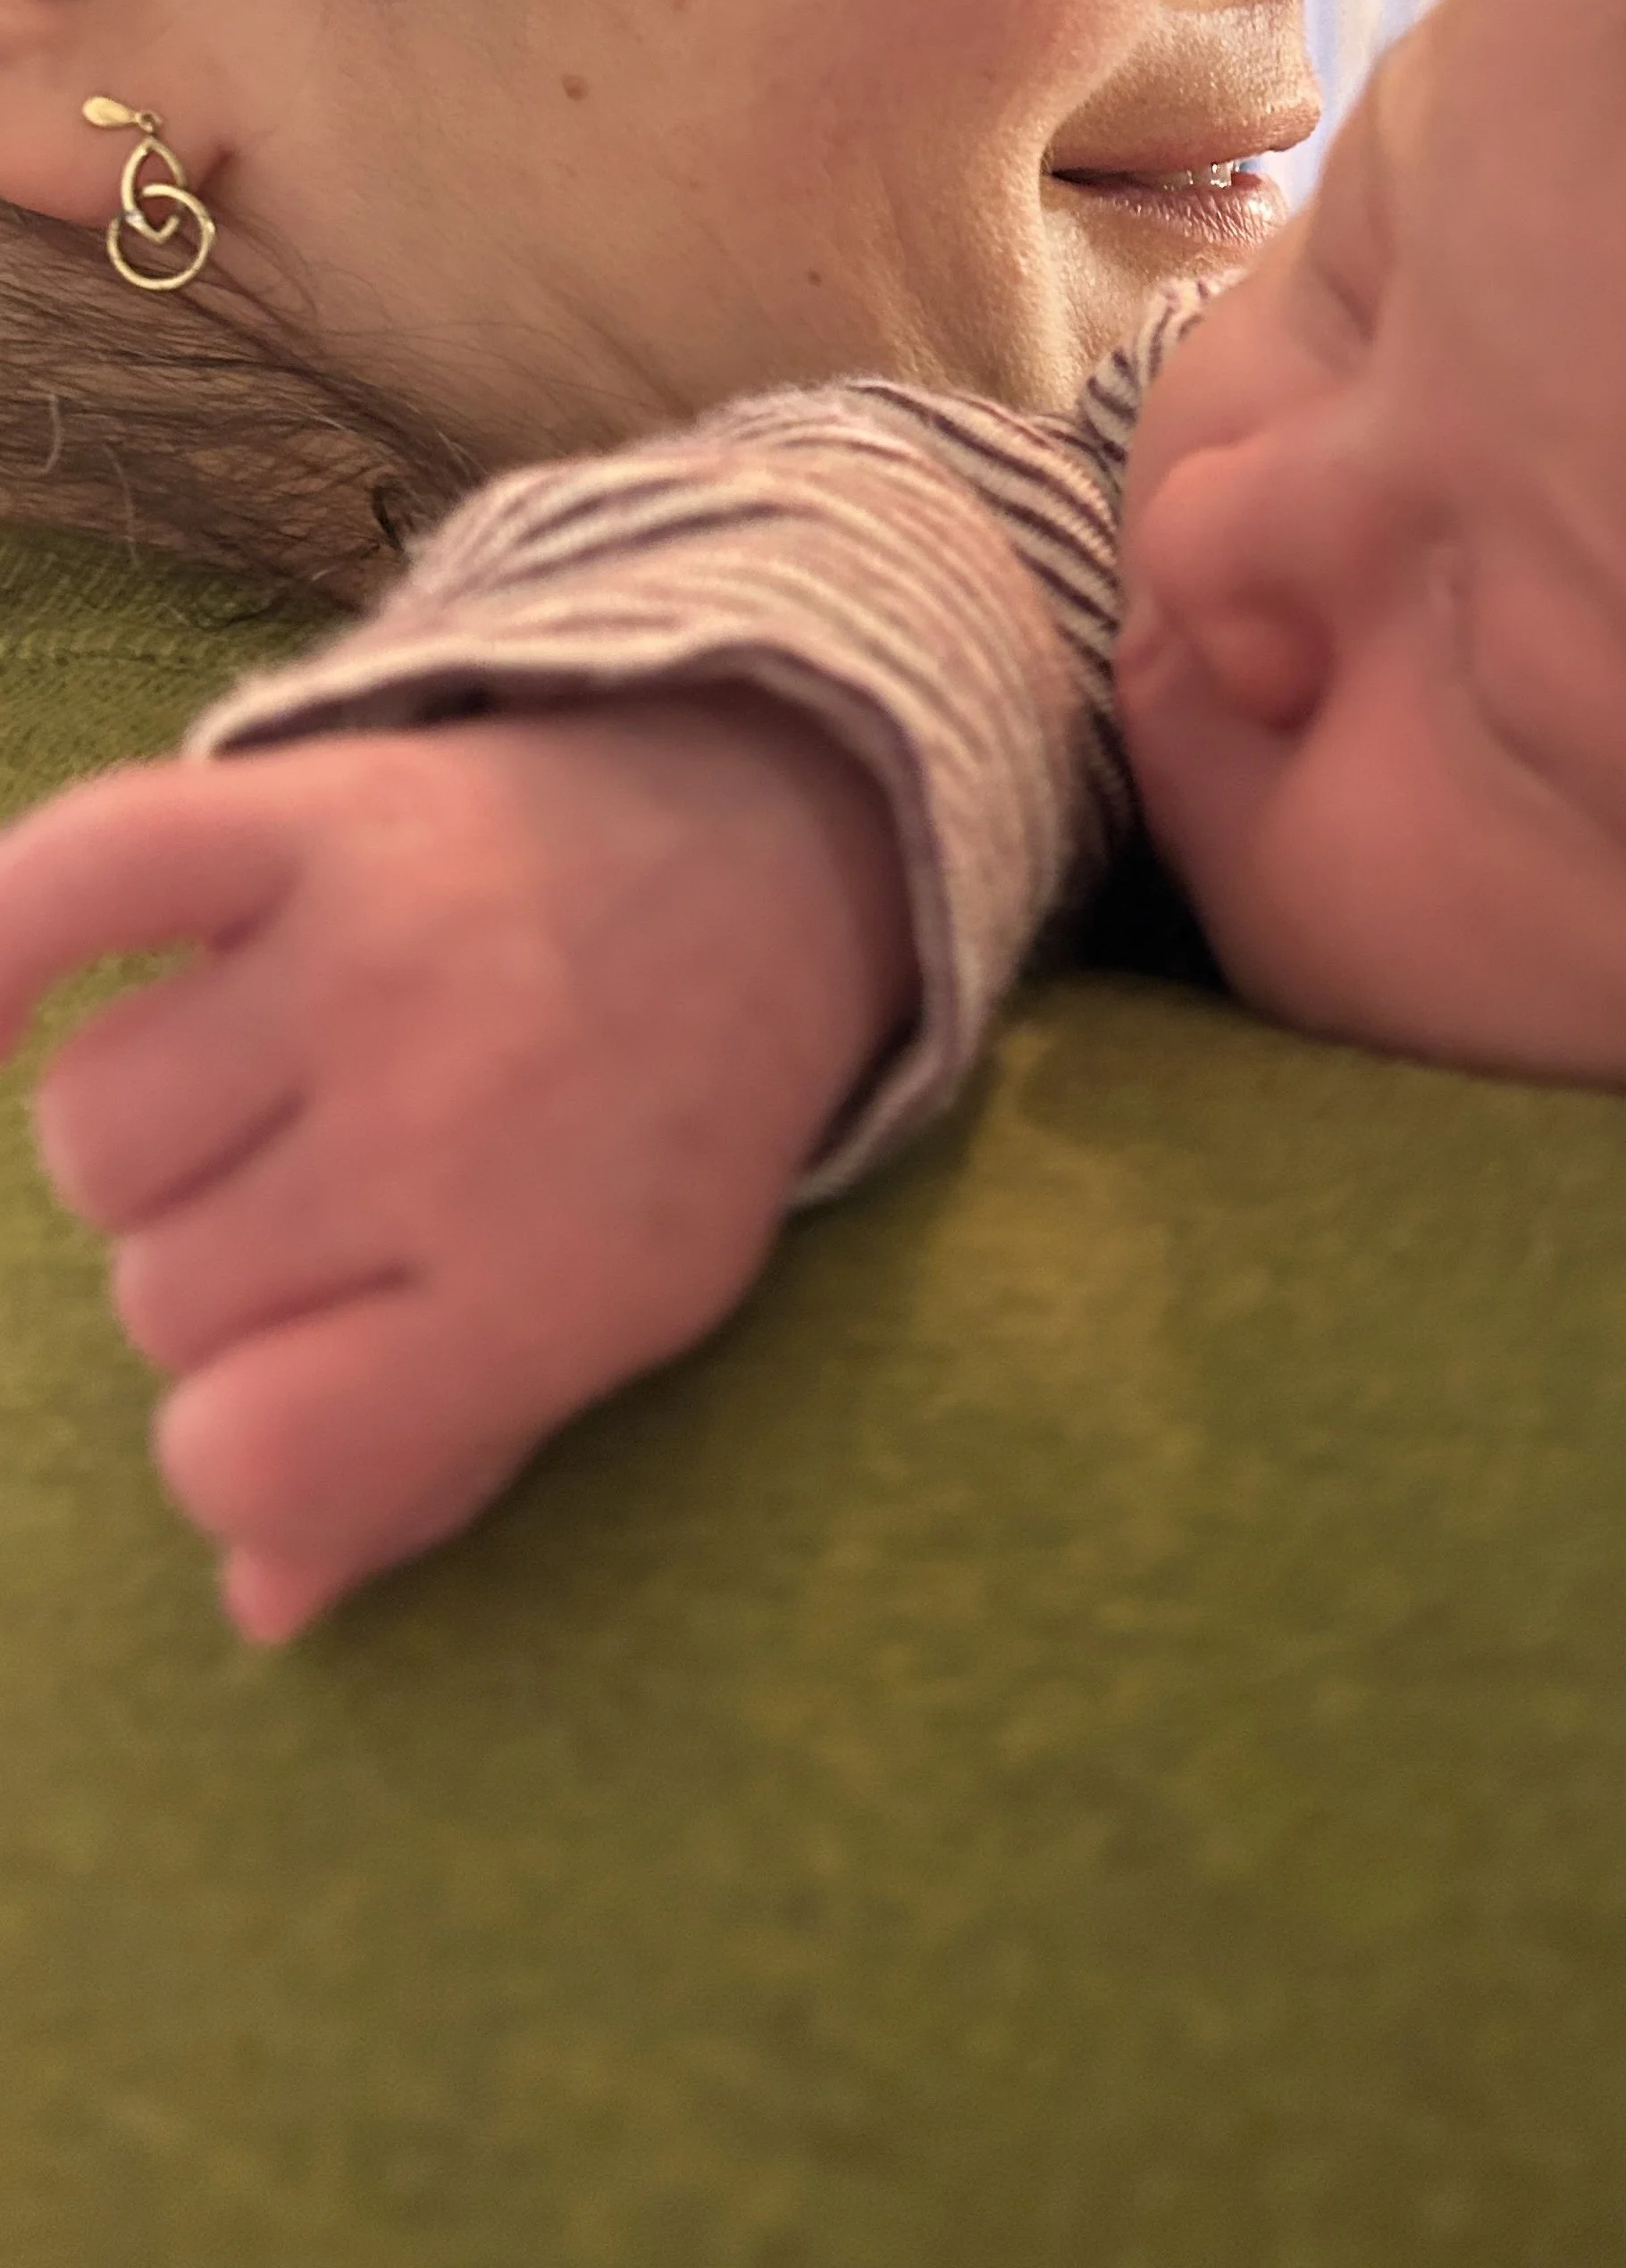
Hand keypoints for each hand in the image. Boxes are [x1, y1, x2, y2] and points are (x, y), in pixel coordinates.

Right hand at [0, 692, 913, 1643]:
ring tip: (282, 1074)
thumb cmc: (671, 1112)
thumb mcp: (617, 1318)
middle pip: (162, 1298)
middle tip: (354, 1184)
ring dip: (156, 1129)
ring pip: (91, 1133)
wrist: (763, 842)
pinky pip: (72, 880)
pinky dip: (0, 944)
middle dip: (232, 1271)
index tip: (309, 1380)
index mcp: (545, 1285)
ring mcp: (376, 954)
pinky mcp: (312, 809)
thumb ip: (436, 1463)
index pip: (252, 1456)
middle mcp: (455, 1120)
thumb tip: (260, 1604)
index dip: (246, 1447)